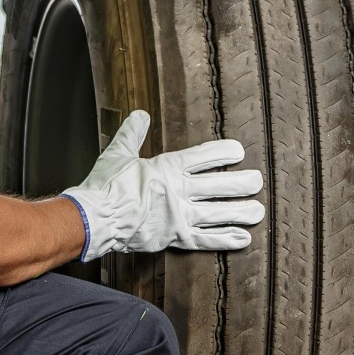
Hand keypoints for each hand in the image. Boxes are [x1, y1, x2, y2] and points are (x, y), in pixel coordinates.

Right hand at [61, 111, 264, 260]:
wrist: (94, 218)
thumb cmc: (104, 187)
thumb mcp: (118, 153)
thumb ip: (133, 133)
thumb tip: (140, 115)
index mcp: (167, 168)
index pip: (203, 157)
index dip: (223, 154)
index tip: (239, 152)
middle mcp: (178, 191)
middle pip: (217, 186)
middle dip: (240, 184)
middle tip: (258, 182)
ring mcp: (178, 216)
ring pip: (217, 213)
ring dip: (240, 212)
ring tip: (259, 211)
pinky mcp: (174, 237)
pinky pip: (205, 239)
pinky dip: (225, 239)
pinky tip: (243, 238)